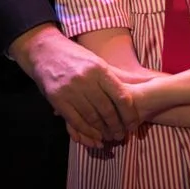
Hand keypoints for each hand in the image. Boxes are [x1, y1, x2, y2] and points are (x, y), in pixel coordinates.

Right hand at [9, 24, 138, 145]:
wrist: (45, 51)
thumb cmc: (76, 56)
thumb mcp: (98, 61)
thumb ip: (117, 75)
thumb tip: (145, 82)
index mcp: (99, 69)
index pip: (121, 96)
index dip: (129, 114)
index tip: (134, 124)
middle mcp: (86, 79)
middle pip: (107, 110)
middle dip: (117, 126)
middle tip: (122, 135)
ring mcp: (70, 90)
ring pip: (92, 117)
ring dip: (103, 131)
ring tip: (110, 137)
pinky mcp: (57, 99)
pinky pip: (75, 120)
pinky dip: (86, 131)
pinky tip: (94, 136)